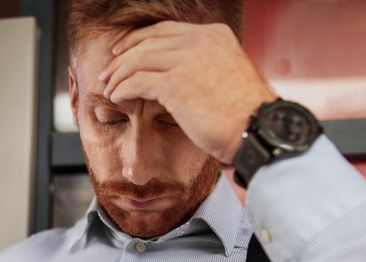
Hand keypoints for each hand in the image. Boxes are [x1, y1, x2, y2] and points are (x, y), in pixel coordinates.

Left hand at [99, 21, 276, 162]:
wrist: (257, 127)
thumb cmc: (246, 112)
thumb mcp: (229, 73)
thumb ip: (206, 65)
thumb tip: (182, 76)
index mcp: (213, 35)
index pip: (165, 30)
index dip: (139, 39)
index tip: (123, 50)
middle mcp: (199, 40)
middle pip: (147, 42)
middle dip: (122, 58)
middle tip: (108, 72)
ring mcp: (186, 60)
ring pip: (138, 60)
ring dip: (118, 75)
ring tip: (108, 88)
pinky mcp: (174, 84)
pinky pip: (137, 82)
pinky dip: (123, 89)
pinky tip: (117, 97)